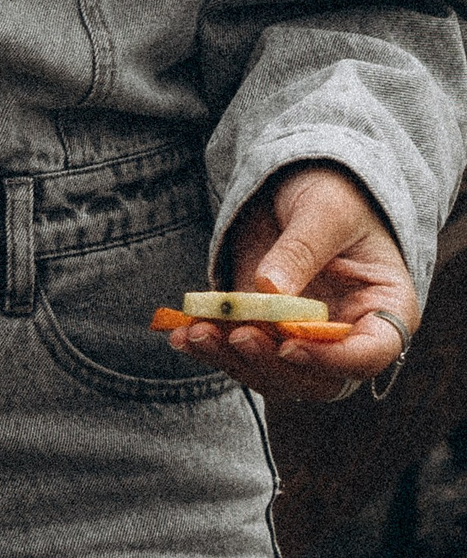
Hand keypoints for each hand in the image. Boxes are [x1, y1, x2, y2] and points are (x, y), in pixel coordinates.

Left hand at [169, 161, 416, 400]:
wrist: (300, 188)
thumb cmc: (332, 194)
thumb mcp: (323, 212)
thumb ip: (301, 251)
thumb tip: (268, 291)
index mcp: (385, 308)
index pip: (372, 353)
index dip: (334, 359)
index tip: (290, 345)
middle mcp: (348, 336)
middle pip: (318, 377)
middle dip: (274, 364)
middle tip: (239, 336)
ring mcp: (305, 339)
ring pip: (275, 374)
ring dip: (234, 361)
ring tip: (196, 334)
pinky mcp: (266, 332)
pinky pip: (241, 354)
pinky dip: (212, 349)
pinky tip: (181, 335)